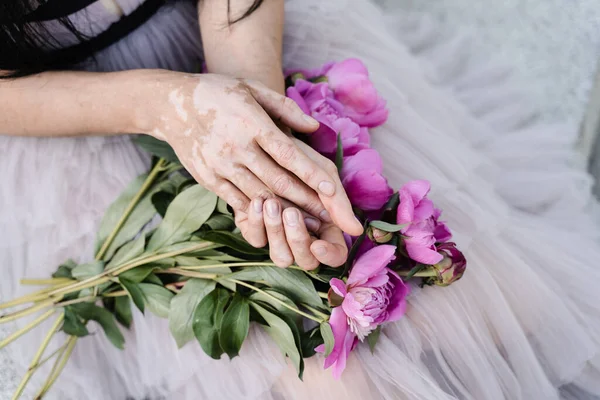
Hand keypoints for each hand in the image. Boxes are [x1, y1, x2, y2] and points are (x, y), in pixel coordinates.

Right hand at [138, 71, 362, 235]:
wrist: (171, 105)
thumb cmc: (219, 93)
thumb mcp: (252, 88)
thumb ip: (285, 107)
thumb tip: (314, 127)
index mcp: (252, 123)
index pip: (287, 153)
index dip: (310, 173)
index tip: (331, 190)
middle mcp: (237, 147)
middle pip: (278, 181)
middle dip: (306, 202)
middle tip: (329, 218)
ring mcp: (221, 166)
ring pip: (259, 196)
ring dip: (286, 213)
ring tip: (309, 226)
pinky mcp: (209, 179)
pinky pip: (237, 202)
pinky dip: (258, 214)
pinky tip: (276, 222)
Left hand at [235, 139, 350, 267]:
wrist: (264, 142)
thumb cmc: (299, 157)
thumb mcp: (323, 174)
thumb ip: (338, 202)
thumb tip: (356, 231)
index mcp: (326, 227)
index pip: (335, 255)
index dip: (329, 255)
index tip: (318, 244)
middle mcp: (302, 236)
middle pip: (306, 261)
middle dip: (298, 239)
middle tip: (291, 213)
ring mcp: (278, 236)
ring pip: (280, 256)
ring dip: (276, 232)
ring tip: (271, 203)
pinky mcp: (255, 228)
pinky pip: (255, 239)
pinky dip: (256, 222)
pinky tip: (256, 201)